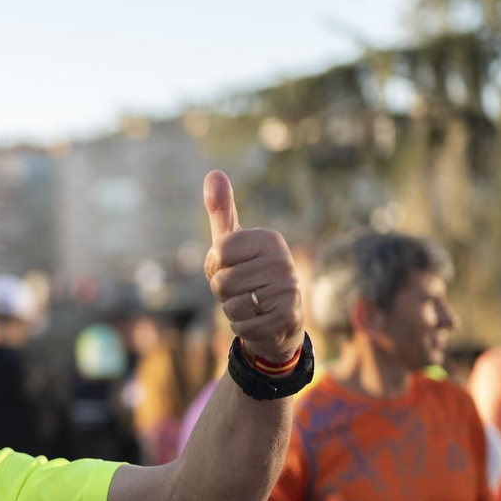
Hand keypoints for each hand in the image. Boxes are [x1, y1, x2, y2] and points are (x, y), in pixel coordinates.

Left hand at [203, 170, 303, 363]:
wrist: (277, 319)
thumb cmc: (248, 275)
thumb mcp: (231, 243)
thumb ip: (221, 211)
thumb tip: (213, 173)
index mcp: (269, 239)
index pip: (219, 252)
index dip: (215, 266)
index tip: (231, 267)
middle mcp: (282, 261)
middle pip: (222, 282)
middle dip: (223, 292)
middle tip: (243, 290)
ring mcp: (288, 290)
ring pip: (231, 306)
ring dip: (232, 310)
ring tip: (251, 304)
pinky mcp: (286, 319)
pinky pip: (243, 327)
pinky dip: (242, 328)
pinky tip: (257, 321)